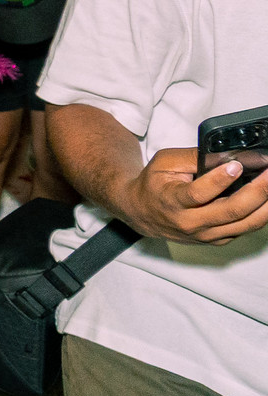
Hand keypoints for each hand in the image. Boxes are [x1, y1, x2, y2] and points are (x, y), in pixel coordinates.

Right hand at [115, 148, 267, 245]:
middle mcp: (190, 223)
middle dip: (257, 191)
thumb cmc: (153, 185)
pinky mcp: (216, 240)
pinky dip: (260, 215)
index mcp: (172, 201)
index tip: (235, 165)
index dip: (219, 180)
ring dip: (266, 206)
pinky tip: (267, 201)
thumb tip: (227, 155)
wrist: (140, 213)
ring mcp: (205, 235)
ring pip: (245, 224)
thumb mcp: (165, 162)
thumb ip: (194, 157)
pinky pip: (245, 229)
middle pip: (231, 211)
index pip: (199, 194)